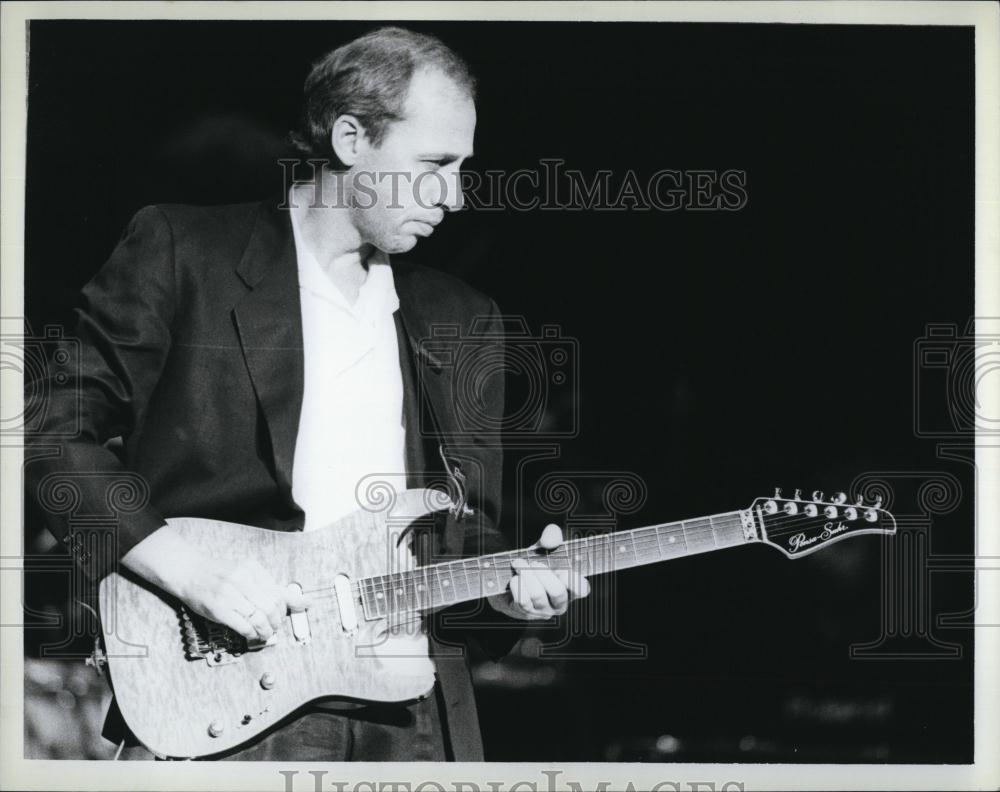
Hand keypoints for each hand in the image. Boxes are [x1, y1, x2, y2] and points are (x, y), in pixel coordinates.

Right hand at [121, 524, 309, 641]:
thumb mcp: (247, 574)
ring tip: (265, 634)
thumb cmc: (220, 575)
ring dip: (266, 631)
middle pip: (271, 606)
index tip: (283, 617)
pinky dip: (252, 634)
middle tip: (274, 628)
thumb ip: (272, 588)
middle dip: (276, 622)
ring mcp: (229, 593)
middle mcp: (242, 578)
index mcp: (252, 568)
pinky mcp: (218, 609)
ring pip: (259, 618)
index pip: (278, 593)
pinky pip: (243, 626)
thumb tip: (304, 603)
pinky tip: (252, 635)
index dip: (284, 609)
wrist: (189, 573)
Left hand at [487, 524, 589, 619]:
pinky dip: (518, 585)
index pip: (581, 589)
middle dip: (543, 573)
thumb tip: (551, 535)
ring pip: (538, 595)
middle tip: (532, 562)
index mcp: (570, 588)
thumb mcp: (543, 550)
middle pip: (557, 592)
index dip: (574, 581)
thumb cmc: (533, 565)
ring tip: (519, 564)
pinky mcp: (525, 613)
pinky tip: (515, 577)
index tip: (563, 570)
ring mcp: (542, 611)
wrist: (509, 579)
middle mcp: (559, 603)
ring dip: (526, 575)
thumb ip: (551, 539)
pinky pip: (523, 600)